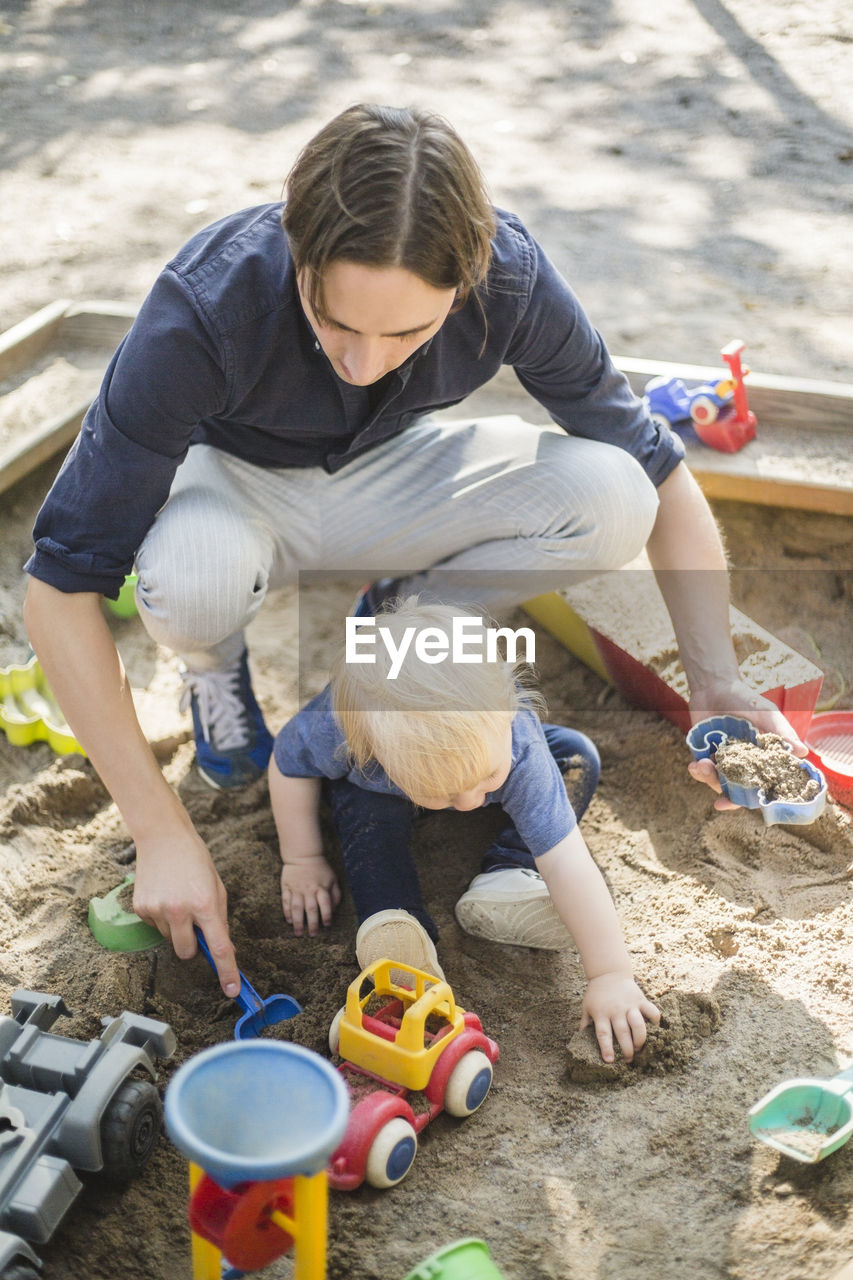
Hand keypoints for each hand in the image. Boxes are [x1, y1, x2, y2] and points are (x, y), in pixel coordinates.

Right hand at [132, 825, 239, 997]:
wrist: (163, 836)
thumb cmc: (195, 860)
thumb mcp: (217, 886)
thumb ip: (219, 919)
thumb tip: (223, 949)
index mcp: (205, 904)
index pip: (219, 947)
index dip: (227, 972)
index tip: (232, 991)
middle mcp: (180, 910)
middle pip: (188, 953)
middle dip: (194, 945)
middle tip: (196, 923)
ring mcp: (157, 910)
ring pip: (171, 940)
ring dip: (177, 928)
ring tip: (178, 898)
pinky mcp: (141, 908)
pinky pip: (155, 927)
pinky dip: (162, 918)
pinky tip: (164, 895)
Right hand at [281, 855, 341, 936]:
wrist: (303, 854)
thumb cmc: (320, 868)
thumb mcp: (333, 878)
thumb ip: (335, 894)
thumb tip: (334, 910)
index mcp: (321, 888)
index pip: (325, 904)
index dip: (327, 916)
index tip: (327, 925)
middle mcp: (309, 890)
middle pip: (311, 909)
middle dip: (312, 923)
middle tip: (313, 935)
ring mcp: (297, 889)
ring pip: (296, 908)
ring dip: (298, 922)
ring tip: (298, 933)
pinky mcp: (287, 887)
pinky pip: (286, 901)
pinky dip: (287, 912)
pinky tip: (289, 921)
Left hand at [580, 972, 659, 1063]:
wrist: (608, 972)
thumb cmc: (596, 994)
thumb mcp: (586, 1007)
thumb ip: (585, 1024)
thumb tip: (580, 1041)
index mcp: (601, 1013)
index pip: (603, 1034)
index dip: (607, 1048)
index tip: (610, 1061)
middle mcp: (615, 1010)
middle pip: (623, 1033)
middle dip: (627, 1049)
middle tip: (629, 1060)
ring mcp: (629, 1005)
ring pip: (638, 1024)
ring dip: (640, 1039)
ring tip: (639, 1047)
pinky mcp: (640, 999)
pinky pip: (652, 1011)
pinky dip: (655, 1021)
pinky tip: (654, 1029)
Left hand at [688, 678, 807, 808]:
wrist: (715, 686)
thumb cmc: (746, 699)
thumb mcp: (767, 714)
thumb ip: (781, 732)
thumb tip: (803, 751)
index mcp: (760, 758)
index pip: (761, 784)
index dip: (757, 799)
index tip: (757, 808)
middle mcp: (742, 763)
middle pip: (737, 790)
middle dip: (729, 798)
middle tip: (721, 803)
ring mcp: (722, 760)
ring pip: (717, 781)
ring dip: (710, 780)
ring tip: (704, 767)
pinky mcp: (703, 753)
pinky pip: (701, 769)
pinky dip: (698, 770)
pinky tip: (696, 764)